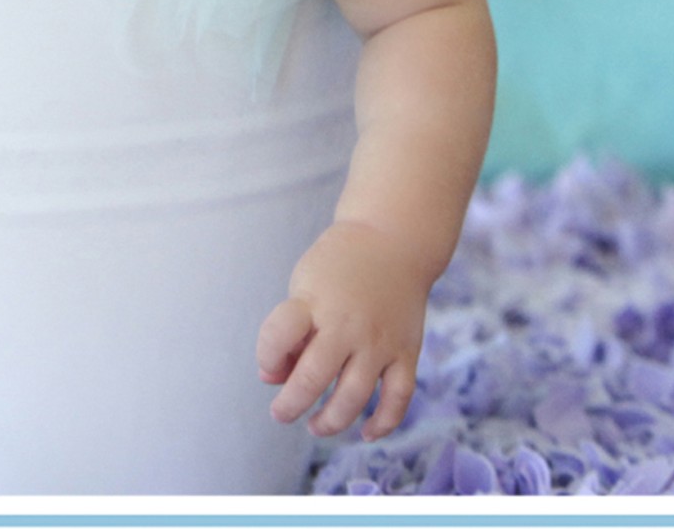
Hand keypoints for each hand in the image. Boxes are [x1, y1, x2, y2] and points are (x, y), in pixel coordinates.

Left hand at [256, 219, 429, 440]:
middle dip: (292, 403)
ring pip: (354, 395)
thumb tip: (272, 380)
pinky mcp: (406, 351)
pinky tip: (367, 433)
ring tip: (315, 426)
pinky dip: (384, 421)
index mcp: (313, 302)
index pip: (279, 335)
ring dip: (332, 420)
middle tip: (281, 414)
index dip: (267, 356)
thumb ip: (288, 333)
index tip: (268, 364)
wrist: (392, 241)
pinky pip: (398, 397)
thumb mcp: (303, 285)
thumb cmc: (338, 267)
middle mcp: (347, 324)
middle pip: (314, 376)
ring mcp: (379, 341)